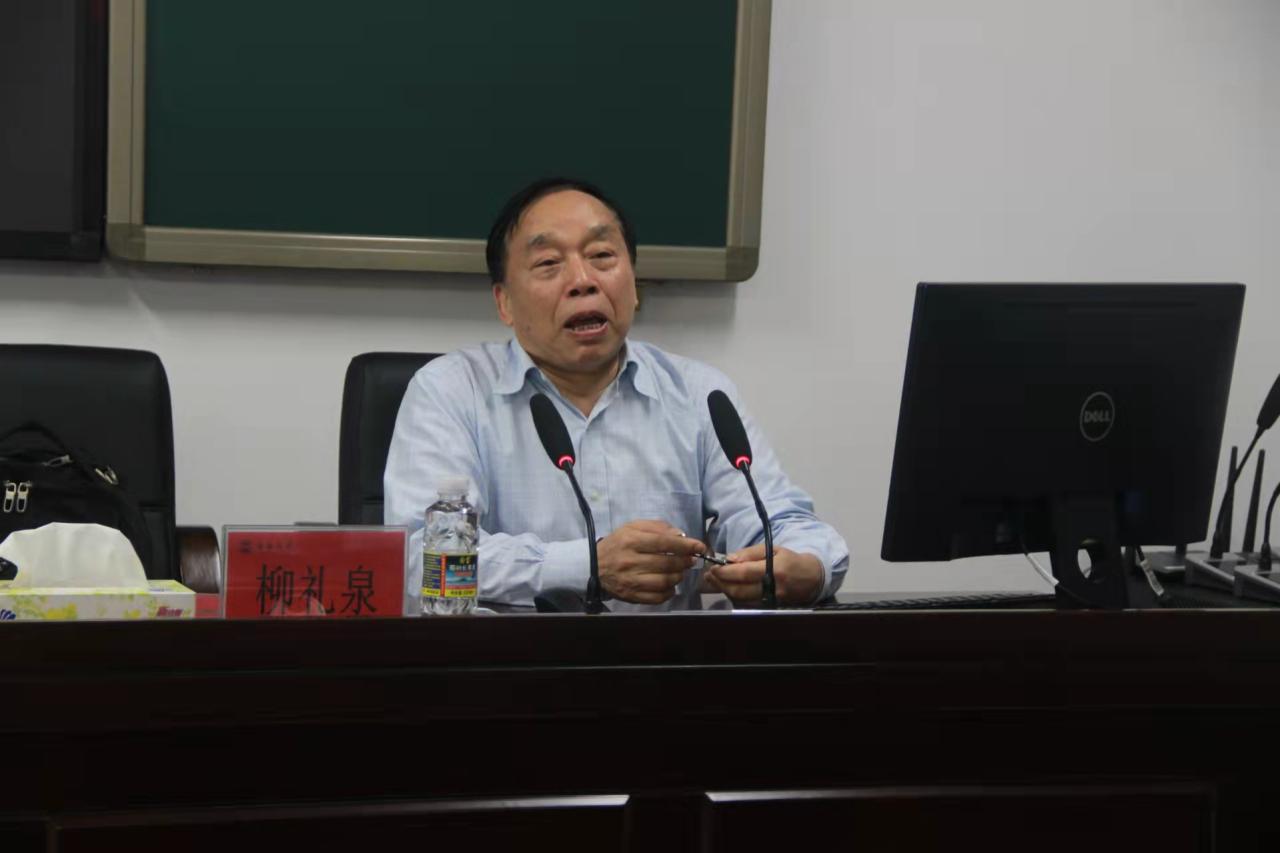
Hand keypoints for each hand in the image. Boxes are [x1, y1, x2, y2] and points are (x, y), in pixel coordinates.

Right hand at [597, 520, 706, 603]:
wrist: (594, 565)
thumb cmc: (618, 543)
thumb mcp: (633, 527)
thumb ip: (657, 527)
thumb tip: (681, 535)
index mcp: (631, 541)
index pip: (664, 543)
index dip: (685, 546)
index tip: (699, 546)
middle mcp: (630, 561)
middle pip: (667, 564)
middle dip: (685, 561)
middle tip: (690, 559)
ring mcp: (630, 581)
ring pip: (664, 582)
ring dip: (678, 576)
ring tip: (679, 571)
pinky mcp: (631, 596)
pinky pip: (657, 598)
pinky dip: (669, 592)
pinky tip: (669, 585)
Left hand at [706, 544, 823, 605]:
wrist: (812, 579)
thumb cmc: (791, 560)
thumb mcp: (774, 549)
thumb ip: (751, 554)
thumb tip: (730, 559)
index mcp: (774, 570)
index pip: (743, 573)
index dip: (725, 572)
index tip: (713, 567)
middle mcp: (772, 588)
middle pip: (739, 590)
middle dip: (721, 583)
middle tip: (710, 575)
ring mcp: (770, 600)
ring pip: (740, 599)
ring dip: (725, 590)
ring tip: (715, 580)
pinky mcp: (769, 607)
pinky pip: (746, 603)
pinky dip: (734, 596)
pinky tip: (728, 587)